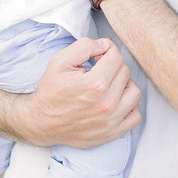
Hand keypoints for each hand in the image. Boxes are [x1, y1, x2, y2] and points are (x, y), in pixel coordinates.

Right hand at [0, 38, 140, 148]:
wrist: (41, 122)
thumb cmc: (50, 91)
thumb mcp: (59, 61)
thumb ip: (84, 46)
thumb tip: (106, 44)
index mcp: (94, 84)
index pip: (116, 57)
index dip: (106, 52)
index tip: (97, 57)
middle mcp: (106, 103)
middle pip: (125, 72)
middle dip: (113, 67)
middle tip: (98, 71)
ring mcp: (112, 120)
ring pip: (134, 92)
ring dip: (124, 85)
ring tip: (108, 86)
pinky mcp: (113, 133)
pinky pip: (135, 115)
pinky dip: (129, 106)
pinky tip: (115, 101)